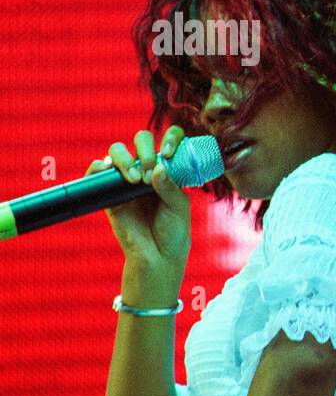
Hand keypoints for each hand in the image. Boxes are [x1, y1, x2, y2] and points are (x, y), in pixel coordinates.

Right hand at [87, 125, 192, 272]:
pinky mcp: (109, 194)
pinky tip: (107, 171)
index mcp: (169, 171)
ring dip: (124, 158)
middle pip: (141, 140)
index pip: (169, 141)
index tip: (169, 154)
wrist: (156, 257)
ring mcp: (126, 180)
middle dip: (145, 149)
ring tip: (135, 180)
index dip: (169, 138)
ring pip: (117, 151)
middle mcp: (147, 171)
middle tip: (149, 171)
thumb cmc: (173, 233)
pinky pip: (97, 172)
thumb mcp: (179, 208)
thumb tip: (156, 168)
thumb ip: (170, 188)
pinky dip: (99, 166)